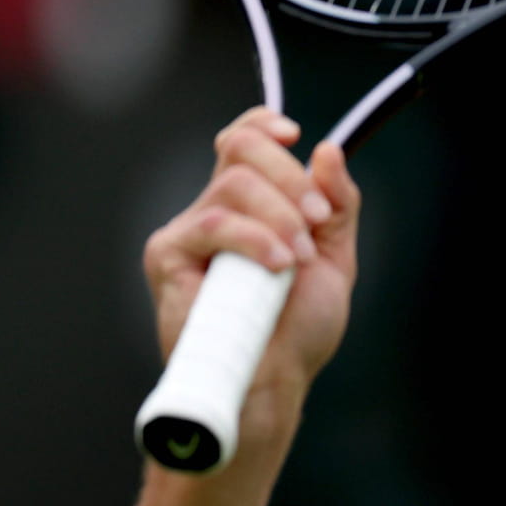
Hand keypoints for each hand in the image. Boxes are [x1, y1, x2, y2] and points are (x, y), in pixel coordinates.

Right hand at [143, 108, 360, 433]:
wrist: (276, 380)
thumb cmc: (298, 328)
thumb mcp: (335, 257)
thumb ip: (338, 204)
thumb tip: (327, 150)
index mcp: (251, 206)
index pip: (242, 141)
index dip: (263, 126)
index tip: (294, 134)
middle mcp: (215, 210)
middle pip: (241, 150)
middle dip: (291, 177)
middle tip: (319, 221)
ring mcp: (189, 231)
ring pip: (234, 185)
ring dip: (281, 216)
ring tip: (298, 260)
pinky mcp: (168, 256)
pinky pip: (213, 224)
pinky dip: (254, 239)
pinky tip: (277, 267)